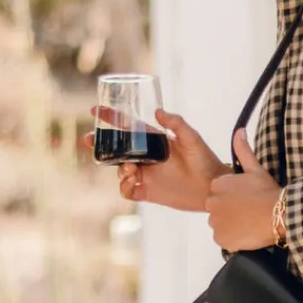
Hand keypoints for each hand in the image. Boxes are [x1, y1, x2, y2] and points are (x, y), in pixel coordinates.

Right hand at [86, 108, 224, 210]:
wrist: (213, 188)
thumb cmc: (205, 160)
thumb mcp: (192, 138)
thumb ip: (177, 124)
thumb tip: (158, 111)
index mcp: (153, 141)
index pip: (127, 127)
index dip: (111, 119)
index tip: (95, 111)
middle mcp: (146, 157)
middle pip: (116, 150)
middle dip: (100, 145)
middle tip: (90, 141)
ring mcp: (146, 174)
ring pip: (119, 169)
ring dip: (118, 167)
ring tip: (130, 168)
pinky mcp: (148, 192)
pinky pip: (127, 191)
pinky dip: (124, 186)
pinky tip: (132, 181)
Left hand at [204, 129, 280, 251]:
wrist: (278, 214)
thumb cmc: (268, 192)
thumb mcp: (256, 169)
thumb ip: (243, 150)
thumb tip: (239, 130)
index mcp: (217, 184)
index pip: (219, 194)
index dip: (233, 198)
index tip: (246, 201)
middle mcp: (212, 202)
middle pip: (217, 210)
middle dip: (229, 212)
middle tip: (248, 214)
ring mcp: (215, 222)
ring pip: (220, 225)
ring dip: (231, 226)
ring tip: (249, 225)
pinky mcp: (221, 239)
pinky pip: (224, 240)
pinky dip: (233, 240)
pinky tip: (247, 234)